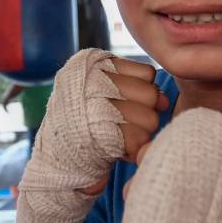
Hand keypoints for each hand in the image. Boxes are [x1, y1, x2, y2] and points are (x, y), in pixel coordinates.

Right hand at [79, 58, 167, 195]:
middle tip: (124, 125)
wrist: (56, 159)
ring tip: (119, 137)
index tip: (128, 106)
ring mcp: (95, 106)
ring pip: (150, 119)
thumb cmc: (84, 124)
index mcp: (94, 64)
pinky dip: (132, 150)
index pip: (147, 74)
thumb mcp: (104, 93)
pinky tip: (117, 150)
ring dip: (139, 134)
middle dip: (144, 114)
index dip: (143, 93)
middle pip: (151, 95)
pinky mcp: (101, 134)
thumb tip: (165, 100)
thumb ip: (137, 89)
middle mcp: (93, 80)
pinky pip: (139, 140)